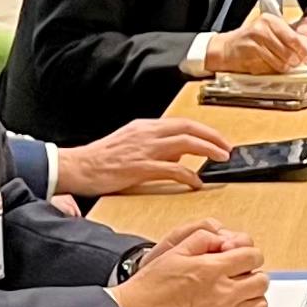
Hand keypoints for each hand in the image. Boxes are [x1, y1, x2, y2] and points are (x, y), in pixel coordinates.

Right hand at [59, 116, 231, 196]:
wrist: (79, 166)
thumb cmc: (102, 158)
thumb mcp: (132, 144)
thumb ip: (156, 147)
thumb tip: (179, 156)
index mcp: (146, 127)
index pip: (183, 123)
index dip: (205, 131)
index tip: (219, 140)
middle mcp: (147, 134)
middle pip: (189, 129)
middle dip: (212, 138)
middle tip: (228, 149)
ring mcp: (144, 150)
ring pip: (184, 145)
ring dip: (207, 151)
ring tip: (221, 159)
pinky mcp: (139, 167)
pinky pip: (171, 170)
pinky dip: (188, 175)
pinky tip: (196, 183)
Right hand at [108, 223, 268, 306]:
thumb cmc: (149, 287)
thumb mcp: (174, 251)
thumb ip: (202, 239)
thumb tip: (224, 239)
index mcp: (212, 269)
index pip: (252, 256)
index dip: (249, 254)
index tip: (241, 258)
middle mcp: (222, 294)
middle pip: (261, 281)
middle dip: (253, 275)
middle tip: (240, 276)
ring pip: (259, 306)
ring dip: (252, 298)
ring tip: (237, 295)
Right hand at [203, 11, 306, 75]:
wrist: (228, 48)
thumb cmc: (252, 41)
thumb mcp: (271, 34)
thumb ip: (288, 39)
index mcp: (272, 20)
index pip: (295, 37)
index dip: (304, 50)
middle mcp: (264, 27)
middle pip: (290, 50)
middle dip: (296, 60)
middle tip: (297, 64)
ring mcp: (257, 38)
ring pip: (282, 59)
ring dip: (286, 66)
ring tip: (284, 65)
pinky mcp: (251, 50)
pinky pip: (271, 65)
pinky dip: (276, 69)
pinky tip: (273, 66)